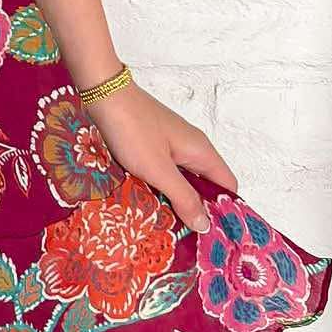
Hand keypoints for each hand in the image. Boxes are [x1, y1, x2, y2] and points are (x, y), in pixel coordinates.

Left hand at [80, 74, 237, 235]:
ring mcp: (172, 143)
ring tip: (170, 224)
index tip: (215, 236)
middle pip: (206, 184)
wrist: (104, 94)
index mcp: (201, 151)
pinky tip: (150, 200)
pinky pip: (167, 170)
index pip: (228, 186)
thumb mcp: (159, 170)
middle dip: (199, 209)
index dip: (226, 211)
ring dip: (178, 198)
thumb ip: (183, 198)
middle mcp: (192, 147)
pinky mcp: (154, 142)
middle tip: (190, 236)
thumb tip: (205, 224)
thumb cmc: (132, 130)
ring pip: (184, 178)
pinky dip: (163, 185)